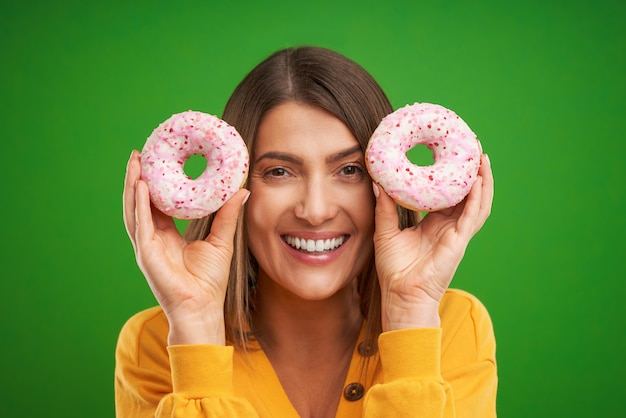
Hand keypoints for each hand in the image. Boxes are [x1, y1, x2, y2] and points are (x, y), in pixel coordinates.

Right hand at [123, 150, 249, 344]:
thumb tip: (242, 190)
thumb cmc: (209, 281)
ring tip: (135, 162)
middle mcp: (152, 239)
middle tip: (139, 154)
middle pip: (140, 203)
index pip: (155, 204)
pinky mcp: (146, 254)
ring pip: (134, 210)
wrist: (203, 308)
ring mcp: (146, 247)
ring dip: (132, 186)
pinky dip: (139, 205)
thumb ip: (227, 215)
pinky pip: (141, 225)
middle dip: (137, 178)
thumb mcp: (221, 239)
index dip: (154, 183)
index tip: (155, 160)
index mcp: (166, 236)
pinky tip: (141, 186)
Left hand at [373, 154, 493, 329]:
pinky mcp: (459, 241)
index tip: (449, 155)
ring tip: (482, 159)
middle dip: (472, 173)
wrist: (401, 295)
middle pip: (467, 195)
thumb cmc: (395, 269)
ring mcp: (457, 234)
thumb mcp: (386, 231)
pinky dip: (477, 198)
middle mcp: (449, 226)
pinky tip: (478, 180)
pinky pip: (472, 216)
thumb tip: (377, 183)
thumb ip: (385, 208)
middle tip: (472, 148)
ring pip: (477, 203)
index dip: (451, 176)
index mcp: (434, 224)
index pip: (447, 195)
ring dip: (482, 181)